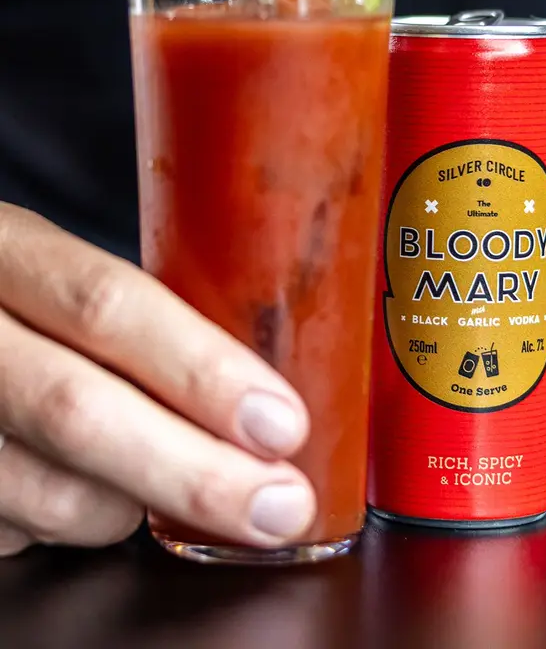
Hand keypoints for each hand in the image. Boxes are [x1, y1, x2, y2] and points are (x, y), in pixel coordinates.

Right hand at [0, 202, 314, 556]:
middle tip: (279, 505)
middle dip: (198, 473)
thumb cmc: (9, 292)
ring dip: (141, 504)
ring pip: (55, 495)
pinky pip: (26, 531)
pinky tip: (99, 484)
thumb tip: (259, 385)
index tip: (280, 421)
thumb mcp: (56, 266)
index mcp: (8, 253)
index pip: (108, 306)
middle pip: (78, 413)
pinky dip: (86, 520)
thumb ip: (132, 315)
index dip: (203, 370)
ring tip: (178, 477)